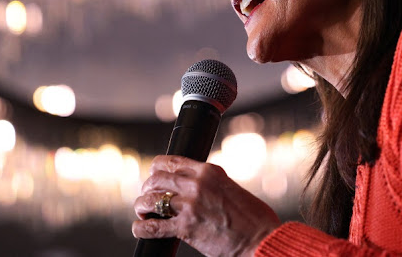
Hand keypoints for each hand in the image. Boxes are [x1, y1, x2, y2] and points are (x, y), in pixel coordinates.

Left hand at [132, 155, 280, 256]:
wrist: (261, 239)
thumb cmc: (253, 218)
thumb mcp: (231, 188)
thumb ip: (211, 184)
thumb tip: (195, 187)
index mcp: (208, 171)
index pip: (171, 161)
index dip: (156, 169)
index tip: (153, 176)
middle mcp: (196, 184)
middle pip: (156, 178)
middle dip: (147, 188)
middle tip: (147, 198)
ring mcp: (190, 205)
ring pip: (150, 199)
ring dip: (142, 206)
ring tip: (143, 213)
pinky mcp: (186, 228)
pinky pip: (153, 226)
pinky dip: (141, 228)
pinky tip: (140, 228)